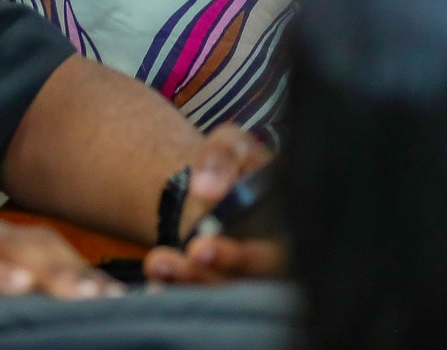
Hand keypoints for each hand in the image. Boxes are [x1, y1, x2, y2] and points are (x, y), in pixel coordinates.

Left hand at [141, 126, 284, 283]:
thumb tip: (204, 188)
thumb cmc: (236, 164)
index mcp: (291, 228)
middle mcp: (277, 262)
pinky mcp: (225, 288)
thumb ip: (222, 157)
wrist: (218, 186)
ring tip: (155, 261)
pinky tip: (155, 280)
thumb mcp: (232, 145)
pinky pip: (206, 299)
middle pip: (247, 286)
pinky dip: (179, 291)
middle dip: (208, 276)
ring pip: (225, 296)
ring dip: (188, 283)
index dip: (239, 258)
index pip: (275, 256)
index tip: (199, 247)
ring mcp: (251, 280)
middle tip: (171, 259)